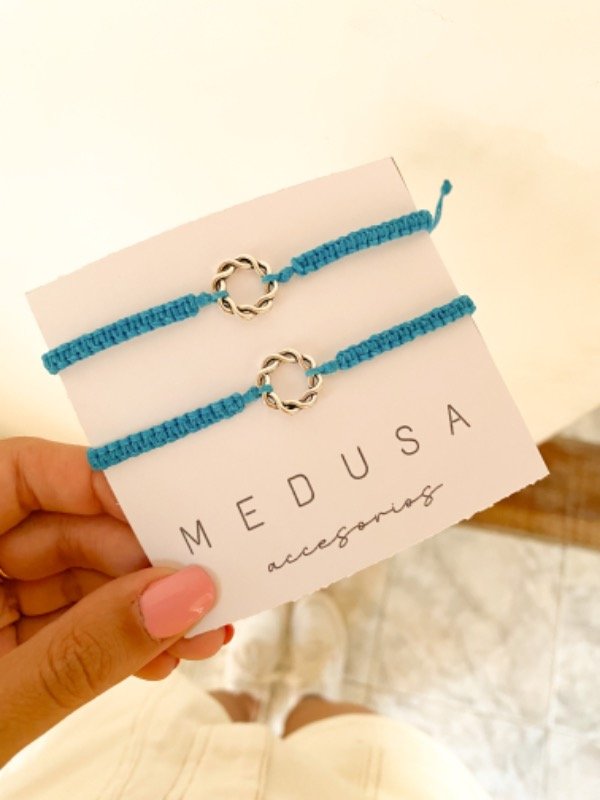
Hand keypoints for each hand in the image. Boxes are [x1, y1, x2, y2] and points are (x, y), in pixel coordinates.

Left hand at [0, 437, 228, 765]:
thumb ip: (85, 651)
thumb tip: (179, 595)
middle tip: (202, 587)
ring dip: (144, 605)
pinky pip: (74, 619)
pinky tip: (158, 654)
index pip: (17, 474)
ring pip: (79, 576)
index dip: (95, 481)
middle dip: (141, 562)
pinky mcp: (4, 640)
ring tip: (196, 634)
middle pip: (64, 528)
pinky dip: (120, 636)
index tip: (169, 507)